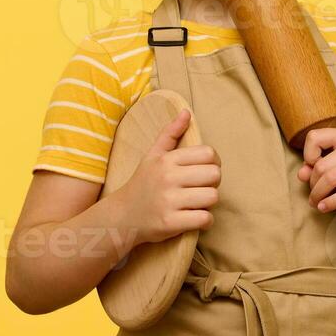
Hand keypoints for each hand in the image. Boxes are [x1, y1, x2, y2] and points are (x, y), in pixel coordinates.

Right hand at [115, 108, 220, 246]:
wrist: (121, 217)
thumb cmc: (142, 184)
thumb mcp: (152, 156)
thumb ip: (170, 134)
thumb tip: (187, 112)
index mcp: (166, 160)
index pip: (208, 154)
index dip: (213, 163)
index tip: (204, 171)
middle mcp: (167, 178)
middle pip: (215, 175)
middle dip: (213, 183)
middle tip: (201, 188)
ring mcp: (168, 201)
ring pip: (212, 197)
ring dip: (208, 203)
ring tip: (196, 203)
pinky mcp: (170, 223)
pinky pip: (205, 219)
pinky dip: (204, 221)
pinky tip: (194, 217)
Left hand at [298, 127, 335, 214]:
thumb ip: (318, 166)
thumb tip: (301, 174)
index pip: (315, 137)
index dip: (308, 154)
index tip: (314, 167)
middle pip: (321, 165)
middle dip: (312, 183)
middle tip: (315, 193)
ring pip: (330, 179)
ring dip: (317, 194)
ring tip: (316, 203)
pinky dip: (330, 203)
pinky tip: (323, 208)